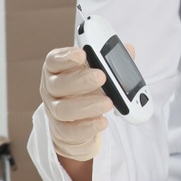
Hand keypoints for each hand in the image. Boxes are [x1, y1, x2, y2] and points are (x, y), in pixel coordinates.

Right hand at [39, 45, 118, 161]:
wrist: (80, 120)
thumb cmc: (88, 89)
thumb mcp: (98, 71)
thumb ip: (112, 61)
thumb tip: (129, 50)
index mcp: (57, 69)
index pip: (54, 60)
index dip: (66, 57)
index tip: (82, 53)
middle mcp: (51, 88)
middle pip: (59, 84)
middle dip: (81, 80)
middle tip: (101, 77)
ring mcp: (54, 110)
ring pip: (63, 109)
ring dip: (87, 106)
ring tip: (108, 103)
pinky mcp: (61, 130)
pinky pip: (70, 130)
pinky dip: (87, 126)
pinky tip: (102, 121)